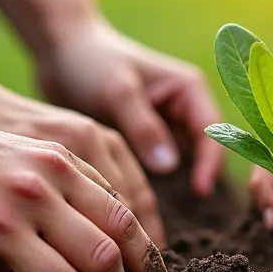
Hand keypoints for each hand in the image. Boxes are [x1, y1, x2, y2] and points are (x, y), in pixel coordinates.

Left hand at [40, 20, 224, 196]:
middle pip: (203, 153)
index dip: (211, 162)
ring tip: (162, 219)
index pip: (213, 131)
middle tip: (185, 213)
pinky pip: (158, 167)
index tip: (200, 191)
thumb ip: (144, 127)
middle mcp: (184, 108)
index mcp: (188, 89)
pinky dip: (154, 185)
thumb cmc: (89, 62)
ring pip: (183, 164)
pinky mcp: (146, 139)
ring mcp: (166, 126)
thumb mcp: (117, 92)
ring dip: (175, 188)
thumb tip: (170, 167)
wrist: (59, 52)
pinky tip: (140, 207)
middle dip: (197, 180)